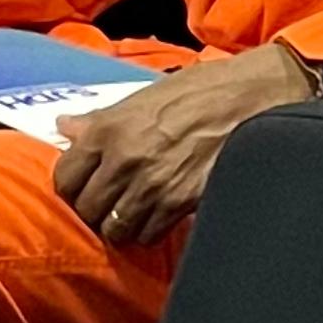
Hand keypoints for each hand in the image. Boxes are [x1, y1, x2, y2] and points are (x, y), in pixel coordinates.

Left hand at [52, 44, 315, 246]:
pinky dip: (151, 228)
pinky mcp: (180, 202)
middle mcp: (125, 159)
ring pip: (115, 228)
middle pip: (87, 209)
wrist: (257, 94)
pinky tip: (162, 211)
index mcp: (111, 128)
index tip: (86, 184)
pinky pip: (148, 234)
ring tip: (137, 208)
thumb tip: (65, 127)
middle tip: (113, 199)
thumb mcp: (147, 95)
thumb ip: (103, 118)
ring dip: (123, 222)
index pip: (64, 178)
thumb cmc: (204, 88)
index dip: (73, 185)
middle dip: (97, 207)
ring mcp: (152, 184)